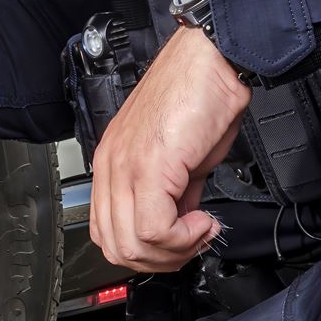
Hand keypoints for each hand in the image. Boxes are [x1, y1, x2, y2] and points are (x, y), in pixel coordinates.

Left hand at [89, 24, 251, 275]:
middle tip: (192, 243)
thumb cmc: (200, 94)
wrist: (213, 62)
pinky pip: (154, 228)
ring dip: (173, 251)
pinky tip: (203, 222)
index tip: (180, 241)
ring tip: (200, 231)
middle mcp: (111, 165)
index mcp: (112, 161)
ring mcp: (126, 166)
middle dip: (159, 259)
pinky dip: (183, 238)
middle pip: (115, 246)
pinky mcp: (149, 166)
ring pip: (131, 244)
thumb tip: (181, 221)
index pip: (107, 231)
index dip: (146, 250)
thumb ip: (176, 193)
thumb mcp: (184, 158)